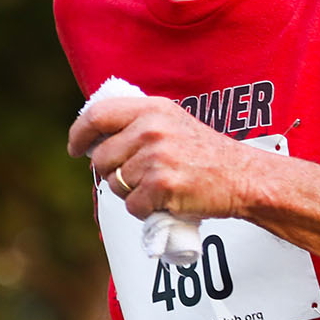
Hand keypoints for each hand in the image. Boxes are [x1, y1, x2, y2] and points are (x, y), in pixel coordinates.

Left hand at [68, 95, 259, 221]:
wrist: (243, 176)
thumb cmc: (206, 154)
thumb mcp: (173, 122)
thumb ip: (139, 123)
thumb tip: (95, 138)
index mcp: (152, 109)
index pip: (97, 115)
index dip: (79, 133)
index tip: (76, 148)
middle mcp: (151, 129)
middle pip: (101, 158)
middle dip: (109, 173)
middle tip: (134, 178)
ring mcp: (156, 157)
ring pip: (115, 184)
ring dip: (130, 193)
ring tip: (157, 187)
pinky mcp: (162, 185)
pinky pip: (132, 205)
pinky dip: (144, 210)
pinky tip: (165, 201)